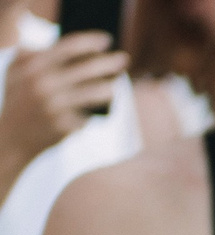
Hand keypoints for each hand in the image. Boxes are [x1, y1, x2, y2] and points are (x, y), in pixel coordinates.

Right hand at [0, 34, 124, 172]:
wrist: (12, 137)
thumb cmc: (18, 100)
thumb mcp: (15, 72)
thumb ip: (31, 53)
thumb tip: (60, 44)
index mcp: (33, 67)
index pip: (68, 47)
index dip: (91, 41)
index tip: (107, 39)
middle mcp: (45, 85)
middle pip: (87, 68)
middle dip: (109, 62)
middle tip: (124, 59)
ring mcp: (56, 106)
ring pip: (94, 93)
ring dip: (109, 88)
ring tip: (114, 86)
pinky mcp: (65, 126)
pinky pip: (88, 115)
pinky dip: (95, 111)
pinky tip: (100, 108)